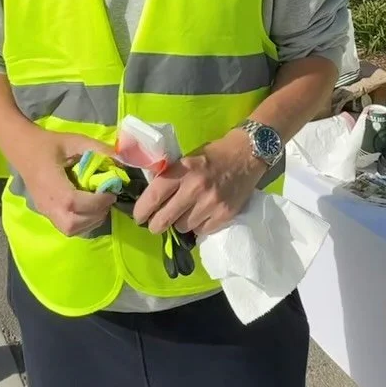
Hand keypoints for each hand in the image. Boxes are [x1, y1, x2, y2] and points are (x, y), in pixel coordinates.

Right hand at [17, 129, 116, 237]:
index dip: (96, 202)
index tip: (110, 192)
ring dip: (90, 222)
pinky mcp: (47, 213)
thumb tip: (122, 159)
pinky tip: (90, 209)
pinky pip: (66, 228)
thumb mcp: (75, 140)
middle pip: (71, 224)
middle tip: (107, 200)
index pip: (73, 202)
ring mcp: (45, 210)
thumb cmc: (49, 144)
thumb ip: (98, 149)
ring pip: (69, 230)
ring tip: (100, 205)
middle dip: (95, 215)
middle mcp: (46, 202)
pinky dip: (82, 224)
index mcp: (50, 183)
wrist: (23, 148)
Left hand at [133, 129, 265, 237]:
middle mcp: (195, 187)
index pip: (155, 195)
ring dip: (181, 223)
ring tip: (187, 212)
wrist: (246, 154)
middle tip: (156, 224)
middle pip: (164, 219)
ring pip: (182, 227)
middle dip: (156, 225)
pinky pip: (201, 231)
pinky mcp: (225, 214)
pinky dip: (199, 226)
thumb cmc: (213, 155)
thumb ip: (170, 175)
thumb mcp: (187, 159)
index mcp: (183, 170)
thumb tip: (151, 196)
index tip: (139, 217)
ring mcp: (211, 203)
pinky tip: (203, 214)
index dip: (142, 210)